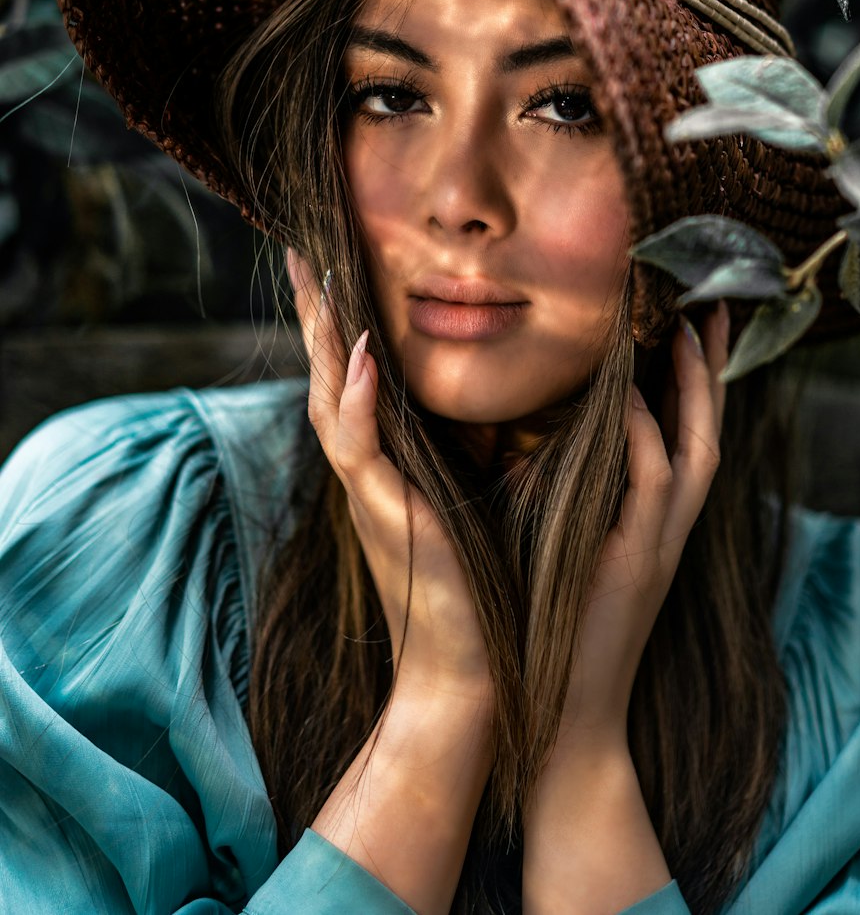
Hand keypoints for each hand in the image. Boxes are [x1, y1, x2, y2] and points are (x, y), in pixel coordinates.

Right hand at [286, 249, 492, 705]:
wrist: (468, 670)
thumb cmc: (478, 585)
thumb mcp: (474, 497)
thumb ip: (471, 448)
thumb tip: (501, 403)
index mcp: (387, 463)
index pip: (354, 376)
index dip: (342, 321)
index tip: (336, 261)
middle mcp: (366, 470)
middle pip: (326, 374)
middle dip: (317, 311)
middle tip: (302, 246)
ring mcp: (367, 491)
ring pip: (329, 399)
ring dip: (323, 337)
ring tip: (320, 275)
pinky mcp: (383, 514)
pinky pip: (358, 446)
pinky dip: (356, 398)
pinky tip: (358, 354)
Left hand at [557, 300, 728, 748]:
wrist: (565, 715)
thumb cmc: (556, 626)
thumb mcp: (572, 543)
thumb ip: (572, 491)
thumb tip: (538, 436)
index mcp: (654, 517)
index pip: (684, 430)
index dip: (693, 375)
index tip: (688, 316)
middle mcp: (670, 525)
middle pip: (710, 427)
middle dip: (712, 366)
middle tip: (709, 301)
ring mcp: (660, 544)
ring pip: (698, 449)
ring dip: (694, 389)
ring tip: (683, 328)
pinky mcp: (635, 564)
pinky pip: (650, 485)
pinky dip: (643, 436)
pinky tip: (627, 396)